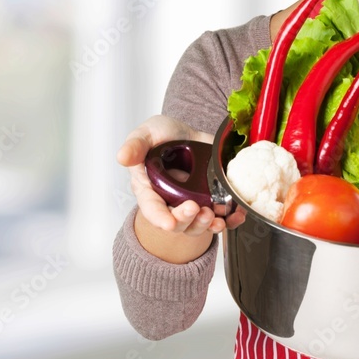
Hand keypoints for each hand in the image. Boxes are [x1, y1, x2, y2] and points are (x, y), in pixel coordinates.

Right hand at [117, 115, 241, 242]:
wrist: (187, 133)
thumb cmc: (161, 136)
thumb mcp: (146, 134)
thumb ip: (135, 145)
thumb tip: (122, 157)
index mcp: (149, 189)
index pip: (152, 209)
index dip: (160, 219)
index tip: (169, 224)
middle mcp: (170, 202)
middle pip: (178, 222)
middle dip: (187, 220)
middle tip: (197, 209)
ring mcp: (192, 203)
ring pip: (198, 225)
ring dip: (208, 225)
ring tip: (215, 216)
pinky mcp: (211, 200)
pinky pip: (222, 218)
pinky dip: (230, 220)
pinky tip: (236, 215)